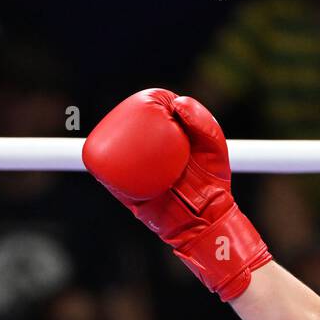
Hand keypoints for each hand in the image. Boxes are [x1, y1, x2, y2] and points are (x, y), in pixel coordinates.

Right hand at [82, 88, 271, 299]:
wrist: (205, 218)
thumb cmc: (213, 181)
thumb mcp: (213, 145)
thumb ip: (201, 120)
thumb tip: (176, 102)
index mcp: (170, 140)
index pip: (154, 115)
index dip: (150, 103)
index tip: (153, 102)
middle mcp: (152, 154)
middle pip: (132, 131)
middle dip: (125, 118)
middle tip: (132, 115)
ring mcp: (139, 173)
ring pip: (118, 152)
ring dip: (112, 139)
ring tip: (116, 130)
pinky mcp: (130, 192)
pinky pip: (112, 179)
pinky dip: (106, 168)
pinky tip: (106, 156)